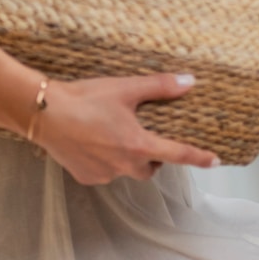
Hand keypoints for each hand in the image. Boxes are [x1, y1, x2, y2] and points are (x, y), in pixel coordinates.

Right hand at [32, 71, 219, 185]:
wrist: (44, 113)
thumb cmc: (86, 99)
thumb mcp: (126, 88)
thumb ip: (159, 87)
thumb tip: (189, 81)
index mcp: (138, 145)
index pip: (177, 155)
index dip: (198, 158)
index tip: (214, 161)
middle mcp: (124, 166)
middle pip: (150, 168)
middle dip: (153, 157)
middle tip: (145, 136)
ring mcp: (104, 174)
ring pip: (126, 171)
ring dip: (127, 159)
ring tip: (114, 136)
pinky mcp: (86, 177)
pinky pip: (105, 173)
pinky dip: (106, 161)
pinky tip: (94, 143)